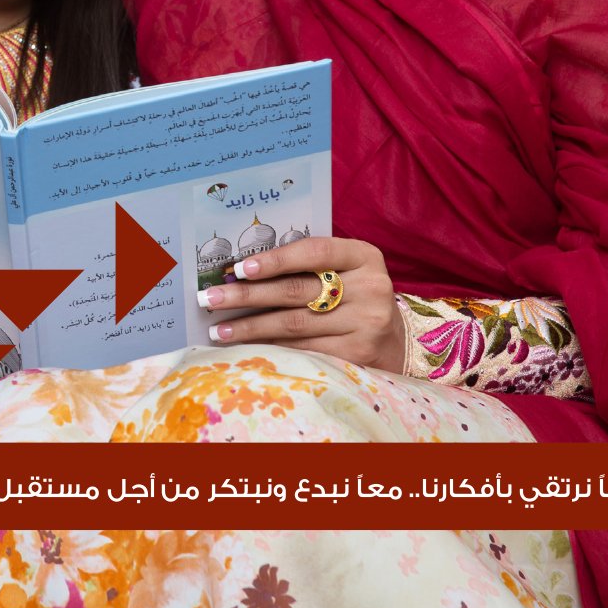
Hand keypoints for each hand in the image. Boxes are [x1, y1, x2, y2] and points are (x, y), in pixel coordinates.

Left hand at [199, 237, 405, 372]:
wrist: (396, 341)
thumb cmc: (356, 296)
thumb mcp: (345, 270)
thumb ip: (309, 263)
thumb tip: (245, 268)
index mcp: (364, 256)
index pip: (314, 251)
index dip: (275, 259)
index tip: (239, 268)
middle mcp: (371, 288)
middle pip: (296, 291)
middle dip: (248, 295)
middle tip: (211, 298)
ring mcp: (367, 324)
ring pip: (295, 325)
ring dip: (251, 327)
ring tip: (219, 329)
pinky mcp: (359, 355)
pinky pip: (304, 350)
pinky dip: (271, 347)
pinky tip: (247, 347)